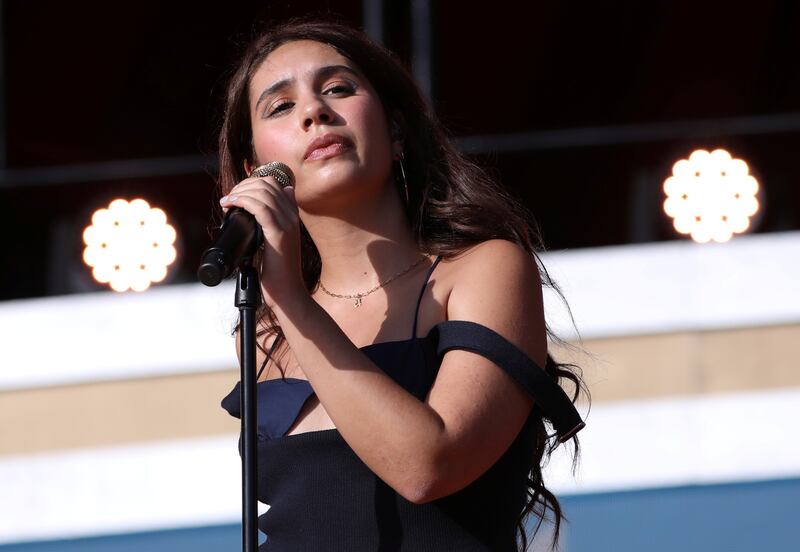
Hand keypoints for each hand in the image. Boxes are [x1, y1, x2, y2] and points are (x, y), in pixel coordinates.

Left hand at [220, 175, 303, 308]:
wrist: (287, 293)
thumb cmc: (278, 273)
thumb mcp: (274, 244)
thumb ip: (270, 225)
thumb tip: (258, 211)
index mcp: (292, 217)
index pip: (276, 184)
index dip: (253, 183)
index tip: (237, 195)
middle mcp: (292, 217)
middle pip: (268, 184)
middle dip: (243, 185)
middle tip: (229, 198)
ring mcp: (287, 225)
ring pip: (263, 192)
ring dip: (240, 192)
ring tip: (227, 202)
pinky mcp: (279, 234)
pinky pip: (260, 207)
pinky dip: (242, 201)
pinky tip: (231, 206)